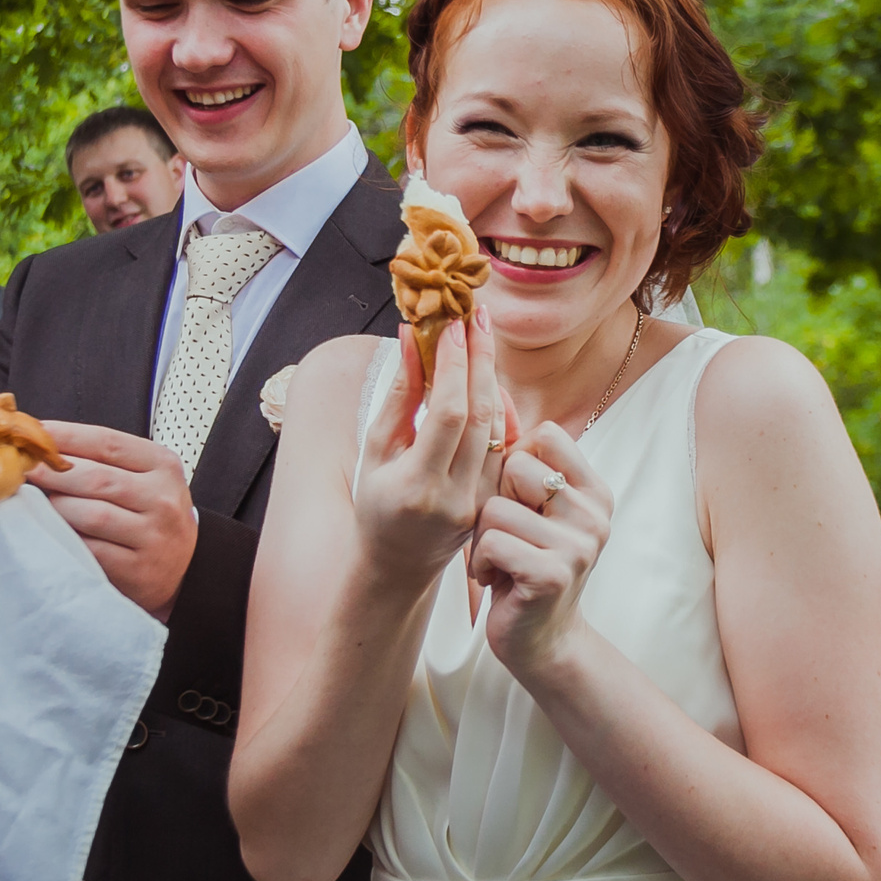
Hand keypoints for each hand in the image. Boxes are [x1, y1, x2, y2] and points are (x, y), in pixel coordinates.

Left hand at [28, 423, 195, 619]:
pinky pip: (89, 549)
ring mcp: (152, 536)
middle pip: (96, 478)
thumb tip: (44, 444)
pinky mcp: (137, 570)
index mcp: (163, 465)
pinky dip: (66, 539)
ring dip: (57, 508)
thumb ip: (103, 460)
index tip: (35, 433)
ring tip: (40, 504)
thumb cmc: (151, 513)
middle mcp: (162, 499)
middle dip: (53, 472)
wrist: (183, 566)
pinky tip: (54, 532)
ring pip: (90, 515)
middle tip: (24, 470)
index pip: (108, 442)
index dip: (66, 436)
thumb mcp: (143, 477)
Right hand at [353, 310, 510, 588]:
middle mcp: (455, 496)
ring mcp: (481, 502)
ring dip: (492, 377)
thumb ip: (399, 396)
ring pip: (498, 428)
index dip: (454, 365)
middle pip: (481, 416)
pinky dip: (499, 408)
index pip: (448, 413)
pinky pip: (505, 446)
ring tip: (482, 336)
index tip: (452, 324)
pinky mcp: (496, 501)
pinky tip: (488, 379)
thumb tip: (412, 338)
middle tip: (478, 316)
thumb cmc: (376, 504)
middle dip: (481, 358)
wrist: (398, 564)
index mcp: (417, 485)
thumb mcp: (376, 451)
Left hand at [470, 423, 611, 677]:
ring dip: (482, 538)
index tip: (517, 500)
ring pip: (496, 506)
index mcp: (594, 490)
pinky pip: (492, 542)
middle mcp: (595, 513)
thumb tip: (496, 389)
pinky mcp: (553, 574)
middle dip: (493, 501)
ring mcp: (580, 545)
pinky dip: (480, 563)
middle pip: (516, 466)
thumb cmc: (524, 564)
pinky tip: (496, 580)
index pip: (545, 434)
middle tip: (506, 537)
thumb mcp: (527, 507)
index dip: (515, 460)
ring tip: (500, 561)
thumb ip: (518, 454)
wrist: (540, 640)